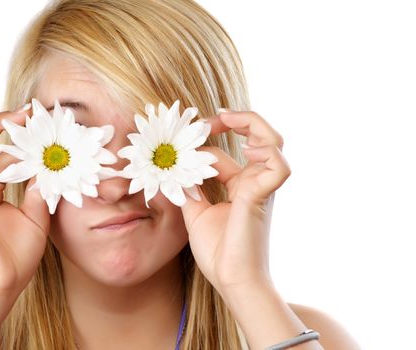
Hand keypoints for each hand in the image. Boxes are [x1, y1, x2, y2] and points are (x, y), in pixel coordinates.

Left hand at [181, 110, 290, 294]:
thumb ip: (188, 189)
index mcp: (239, 185)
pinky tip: (246, 150)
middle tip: (213, 117)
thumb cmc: (219, 252)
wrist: (232, 280)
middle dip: (236, 119)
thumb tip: (175, 169)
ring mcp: (262, 188)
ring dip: (252, 125)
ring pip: (273, 142)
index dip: (207, 138)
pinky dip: (267, 152)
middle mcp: (254, 182)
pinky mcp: (263, 197)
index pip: (225, 150)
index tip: (188, 132)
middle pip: (259, 135)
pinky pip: (279, 167)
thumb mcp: (195, 213)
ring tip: (227, 120)